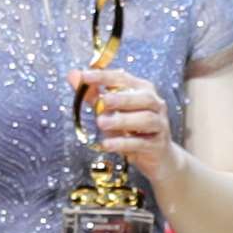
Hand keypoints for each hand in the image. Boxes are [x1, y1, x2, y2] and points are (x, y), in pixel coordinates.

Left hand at [78, 64, 178, 190]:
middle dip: (122, 98)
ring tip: (101, 123)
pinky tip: (107, 144)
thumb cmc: (132, 130)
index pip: (124, 79)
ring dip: (123, 120)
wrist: (158, 157)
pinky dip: (123, 143)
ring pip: (145, 119)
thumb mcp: (112, 111)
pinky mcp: (157, 145)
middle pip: (143, 97)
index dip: (105, 77)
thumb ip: (93, 94)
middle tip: (102, 102)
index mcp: (142, 90)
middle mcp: (155, 105)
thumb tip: (73, 75)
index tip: (85, 76)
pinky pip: (141, 143)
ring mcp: (159, 125)